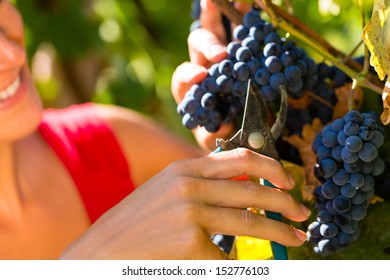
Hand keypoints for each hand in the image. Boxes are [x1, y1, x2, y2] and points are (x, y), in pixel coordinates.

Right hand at [60, 148, 309, 259]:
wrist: (102, 252)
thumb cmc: (137, 222)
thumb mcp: (166, 190)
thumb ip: (202, 183)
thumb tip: (246, 185)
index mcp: (184, 168)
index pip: (240, 158)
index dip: (271, 167)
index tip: (288, 180)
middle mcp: (189, 186)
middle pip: (253, 192)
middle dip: (284, 203)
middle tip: (302, 214)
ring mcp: (191, 215)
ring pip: (250, 223)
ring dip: (279, 231)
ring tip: (296, 238)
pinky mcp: (192, 246)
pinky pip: (228, 255)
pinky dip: (240, 260)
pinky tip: (242, 262)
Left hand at [171, 0, 250, 150]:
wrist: (223, 122)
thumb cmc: (213, 128)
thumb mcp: (210, 136)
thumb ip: (213, 134)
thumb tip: (221, 128)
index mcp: (190, 85)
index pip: (184, 75)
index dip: (190, 74)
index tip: (201, 76)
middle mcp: (203, 63)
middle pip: (198, 44)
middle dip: (209, 45)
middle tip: (221, 54)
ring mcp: (219, 53)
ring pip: (216, 27)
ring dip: (223, 13)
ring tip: (240, 0)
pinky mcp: (237, 49)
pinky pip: (239, 29)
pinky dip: (245, 14)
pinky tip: (254, 4)